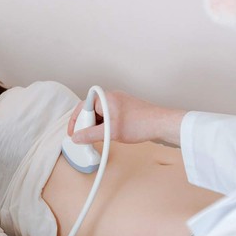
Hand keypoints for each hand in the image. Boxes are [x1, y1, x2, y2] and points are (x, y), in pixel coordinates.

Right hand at [67, 90, 185, 146]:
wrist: (162, 124)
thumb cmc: (140, 123)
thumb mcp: (110, 132)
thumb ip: (90, 135)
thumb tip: (76, 138)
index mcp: (104, 97)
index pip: (81, 107)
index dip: (75, 121)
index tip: (73, 133)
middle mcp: (110, 97)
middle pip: (90, 111)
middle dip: (87, 125)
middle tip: (86, 138)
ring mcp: (118, 102)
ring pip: (99, 115)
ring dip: (97, 127)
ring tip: (101, 138)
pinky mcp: (124, 108)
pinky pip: (108, 116)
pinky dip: (105, 126)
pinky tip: (109, 135)